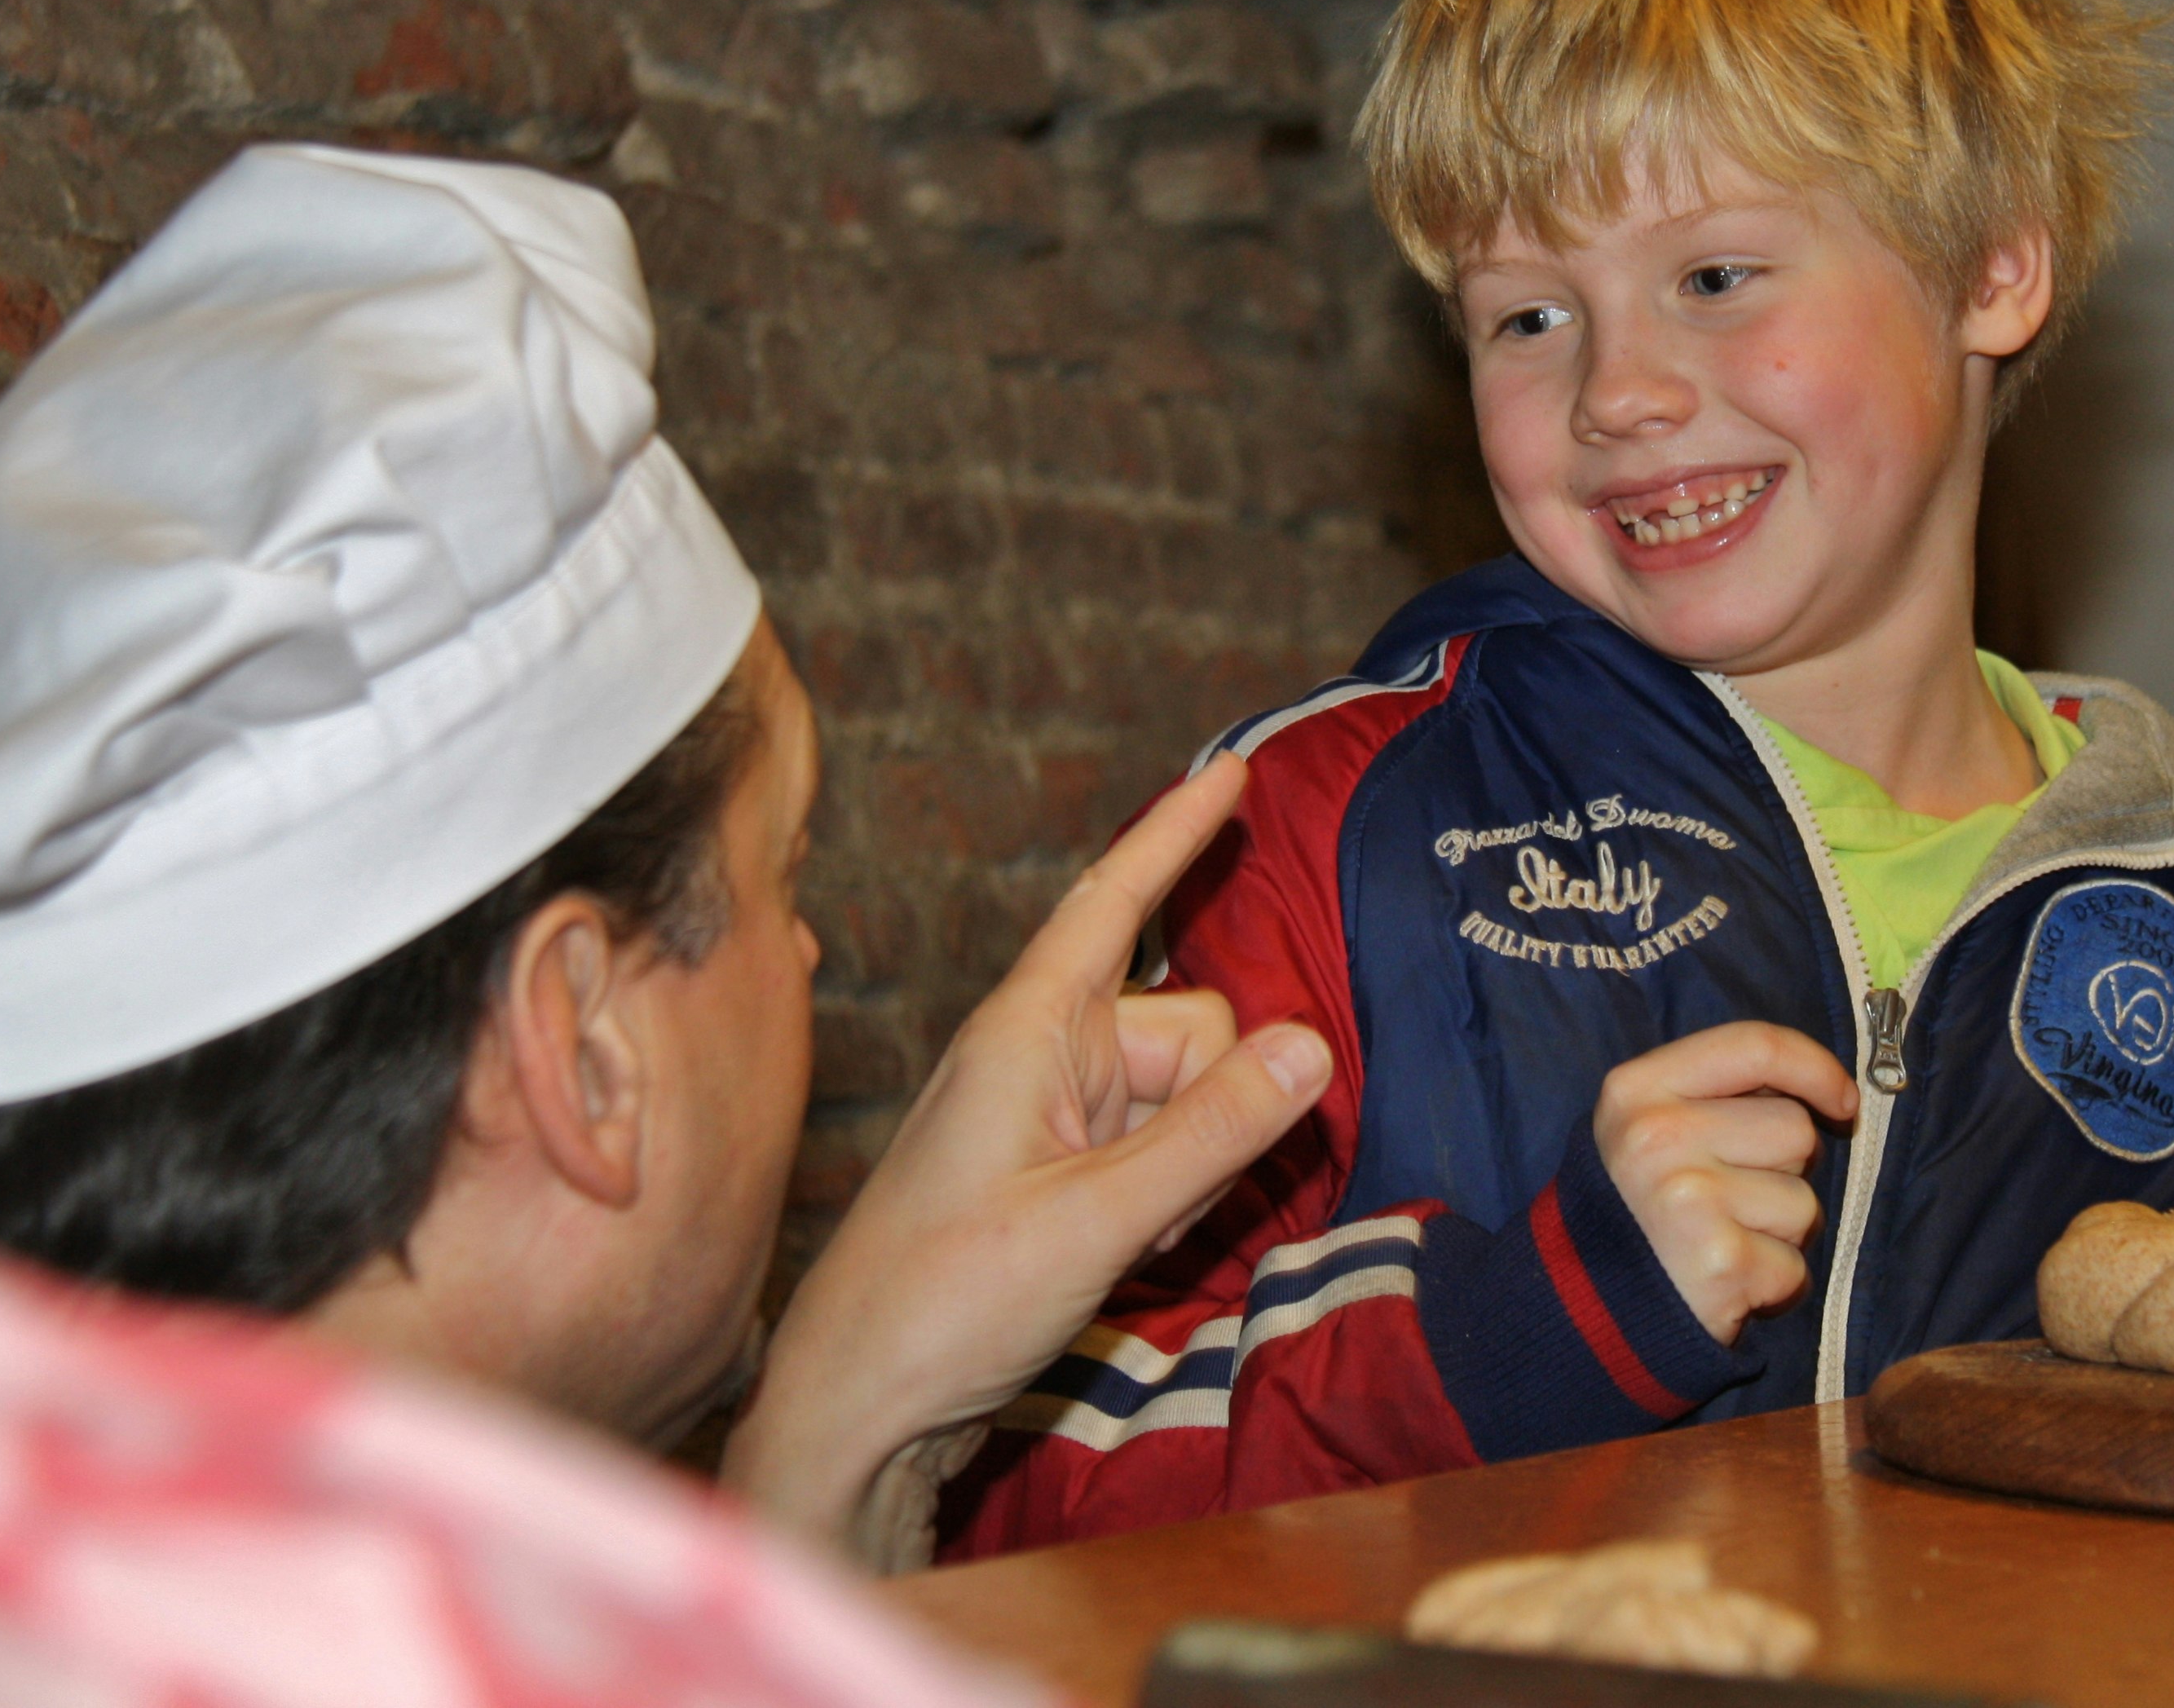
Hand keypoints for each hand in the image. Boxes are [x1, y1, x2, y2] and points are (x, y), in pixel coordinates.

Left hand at [721, 754, 1331, 1546]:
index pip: (1115, 900)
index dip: (1177, 832)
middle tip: (1163, 1207)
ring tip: (1134, 1242)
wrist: (860, 1407)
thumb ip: (1212, 1135)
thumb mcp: (1097, 1221)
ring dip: (1194, 1164)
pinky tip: (1139, 1250)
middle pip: (1195, 1025)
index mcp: (1029, 1030)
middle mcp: (1043, 1052)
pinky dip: (1175, 1191)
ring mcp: (1055, 1112)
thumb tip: (1313, 1043)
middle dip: (1216, 1103)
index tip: (1235, 767)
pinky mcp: (1065, 1168)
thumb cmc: (944, 1304)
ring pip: (1192, 1093)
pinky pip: (1165, 1145)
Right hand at [1593, 1022, 1857, 1343]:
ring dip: (1779, 1231)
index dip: (1815, 1068)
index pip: (1754, 1046)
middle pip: (1793, 1129)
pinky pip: (1795, 1267)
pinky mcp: (1720, 1263)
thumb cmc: (1636, 1212)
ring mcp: (1688, 1199)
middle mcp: (1658, 1136)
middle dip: (1781, 1170)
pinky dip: (1772, 1283)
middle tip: (1726, 1201)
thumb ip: (1719, 1094)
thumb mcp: (1648, 1126)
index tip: (1844, 1102)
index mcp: (1639, 1089)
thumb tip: (1830, 1091)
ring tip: (1723, 1242)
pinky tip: (1726, 1281)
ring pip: (1804, 1202)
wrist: (1584, 1312)